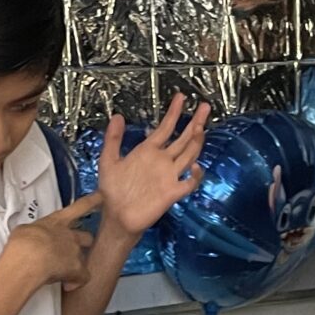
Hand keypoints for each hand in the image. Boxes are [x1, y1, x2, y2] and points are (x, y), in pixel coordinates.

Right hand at [2, 197, 96, 291]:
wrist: (28, 259)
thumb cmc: (22, 244)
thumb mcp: (24, 230)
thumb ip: (33, 232)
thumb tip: (29, 237)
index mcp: (57, 221)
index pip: (79, 207)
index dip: (91, 202)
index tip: (99, 197)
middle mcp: (70, 236)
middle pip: (86, 236)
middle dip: (83, 242)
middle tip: (73, 248)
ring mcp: (75, 253)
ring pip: (83, 257)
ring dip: (76, 263)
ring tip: (62, 270)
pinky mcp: (77, 270)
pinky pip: (82, 277)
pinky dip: (76, 282)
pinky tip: (67, 285)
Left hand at [94, 97, 208, 236]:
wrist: (117, 216)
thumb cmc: (112, 190)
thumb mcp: (108, 161)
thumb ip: (113, 139)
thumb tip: (117, 116)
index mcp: (148, 151)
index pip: (165, 128)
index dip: (173, 113)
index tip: (181, 97)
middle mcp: (162, 160)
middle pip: (183, 138)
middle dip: (195, 122)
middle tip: (205, 106)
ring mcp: (169, 176)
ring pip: (188, 155)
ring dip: (196, 141)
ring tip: (201, 127)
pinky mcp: (172, 192)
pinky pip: (188, 183)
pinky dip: (195, 175)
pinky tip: (195, 166)